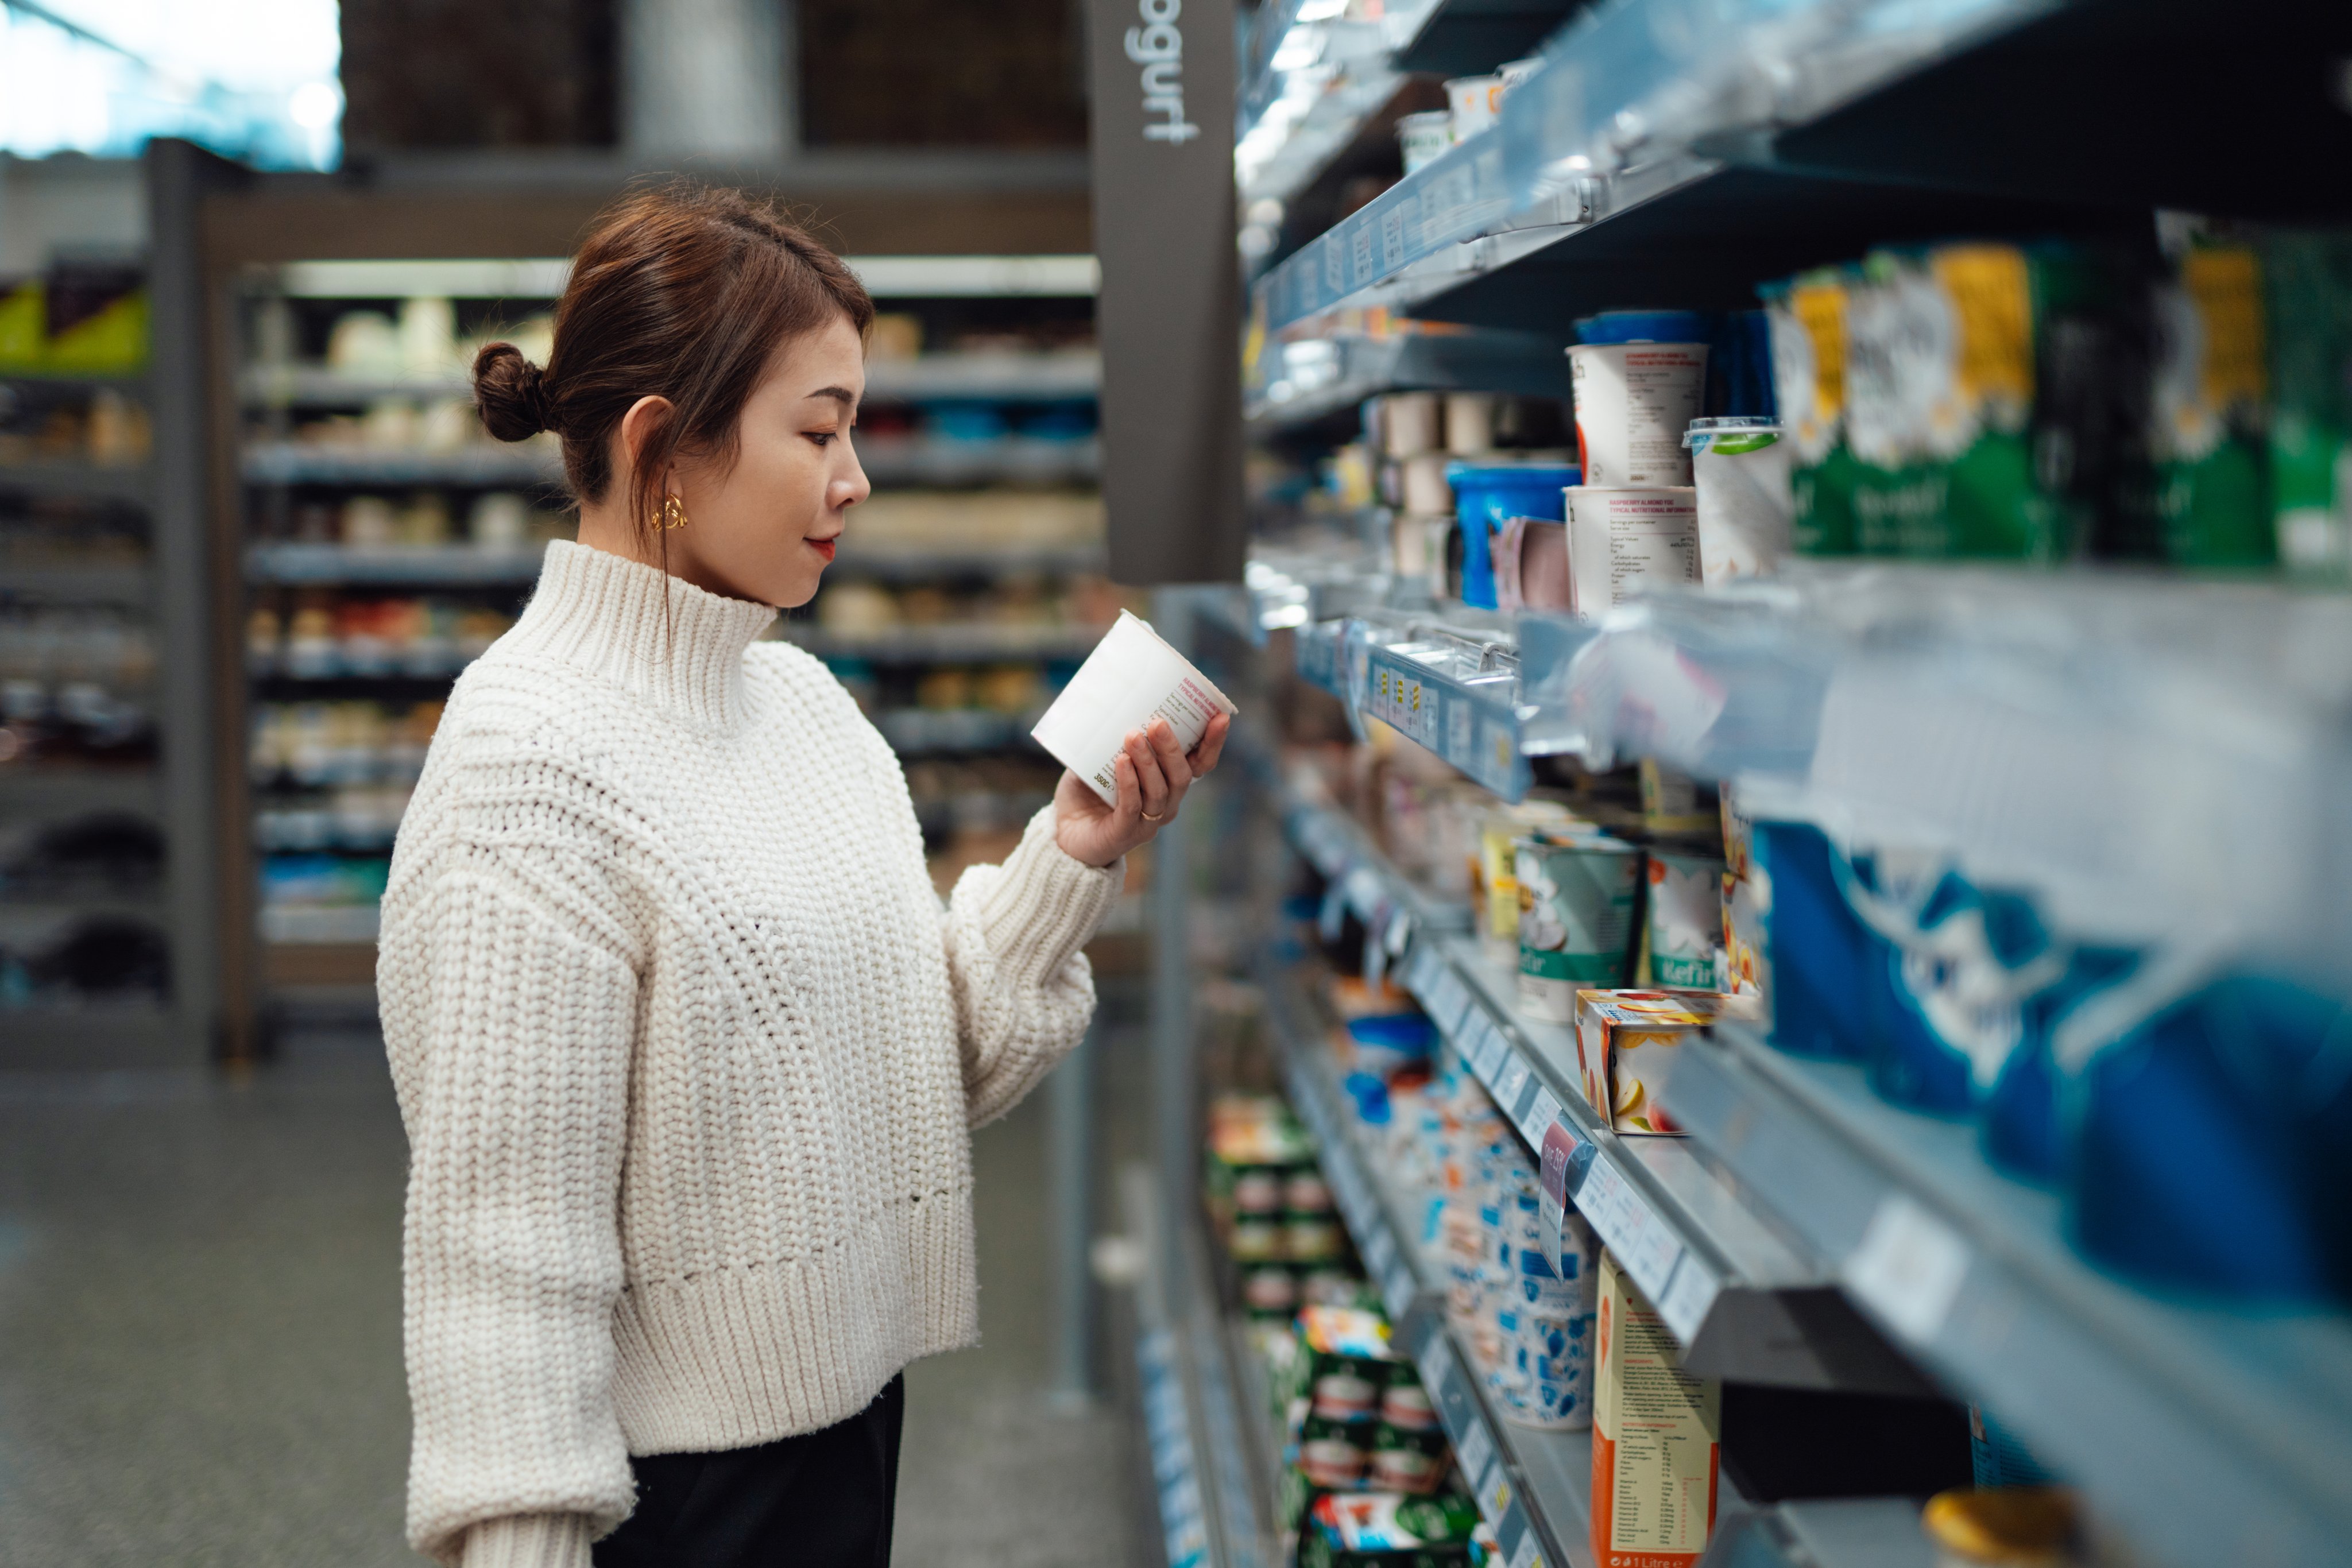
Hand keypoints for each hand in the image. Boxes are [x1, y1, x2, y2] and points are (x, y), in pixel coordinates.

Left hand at [1053, 711, 1231, 868]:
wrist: (1063, 832)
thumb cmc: (1088, 791)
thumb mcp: (1101, 758)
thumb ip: (1114, 736)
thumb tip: (1116, 701)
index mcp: (1168, 783)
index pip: (1200, 764)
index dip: (1212, 743)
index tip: (1219, 716)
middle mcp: (1166, 804)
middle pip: (1181, 776)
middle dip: (1172, 748)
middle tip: (1158, 722)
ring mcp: (1147, 822)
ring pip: (1159, 791)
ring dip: (1148, 761)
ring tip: (1132, 736)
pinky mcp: (1124, 834)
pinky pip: (1132, 806)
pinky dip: (1129, 782)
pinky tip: (1121, 762)